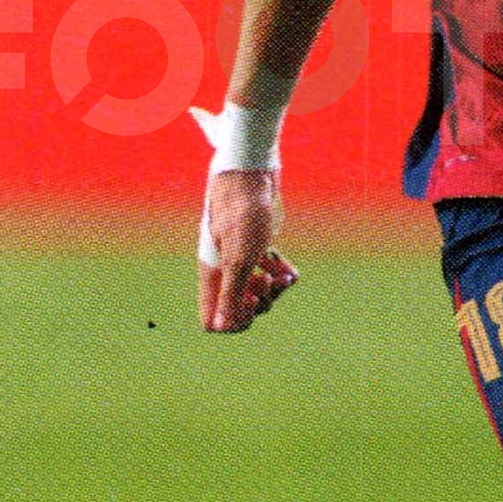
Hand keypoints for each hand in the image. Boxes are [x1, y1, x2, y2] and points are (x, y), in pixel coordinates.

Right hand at [198, 169, 297, 332]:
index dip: (233, 321)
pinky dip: (282, 275)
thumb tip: (222, 326)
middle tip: (270, 286)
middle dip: (260, 303)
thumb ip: (230, 294)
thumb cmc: (243, 216)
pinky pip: (271, 273)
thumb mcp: (239, 260)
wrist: (252, 175)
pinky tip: (290, 270)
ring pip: (258, 290)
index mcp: (212, 277)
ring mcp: (242, 258)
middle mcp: (224, 271)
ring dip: (275, 289)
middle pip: (239, 307)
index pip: (212, 319)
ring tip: (285, 278)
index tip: (250, 304)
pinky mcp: (259, 246)